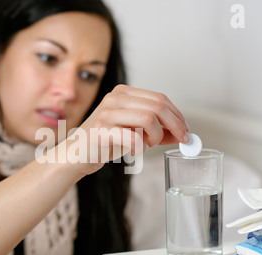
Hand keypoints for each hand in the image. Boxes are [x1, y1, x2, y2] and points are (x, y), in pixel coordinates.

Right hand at [66, 85, 189, 174]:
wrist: (75, 155)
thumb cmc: (105, 143)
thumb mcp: (133, 132)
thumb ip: (156, 131)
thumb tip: (181, 134)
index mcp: (123, 93)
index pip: (159, 98)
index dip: (177, 115)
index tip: (186, 130)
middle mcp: (115, 98)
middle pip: (158, 106)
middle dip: (175, 125)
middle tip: (181, 139)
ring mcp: (107, 113)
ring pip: (149, 119)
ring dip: (156, 136)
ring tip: (148, 145)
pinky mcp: (102, 130)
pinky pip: (134, 137)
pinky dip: (140, 147)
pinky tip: (136, 151)